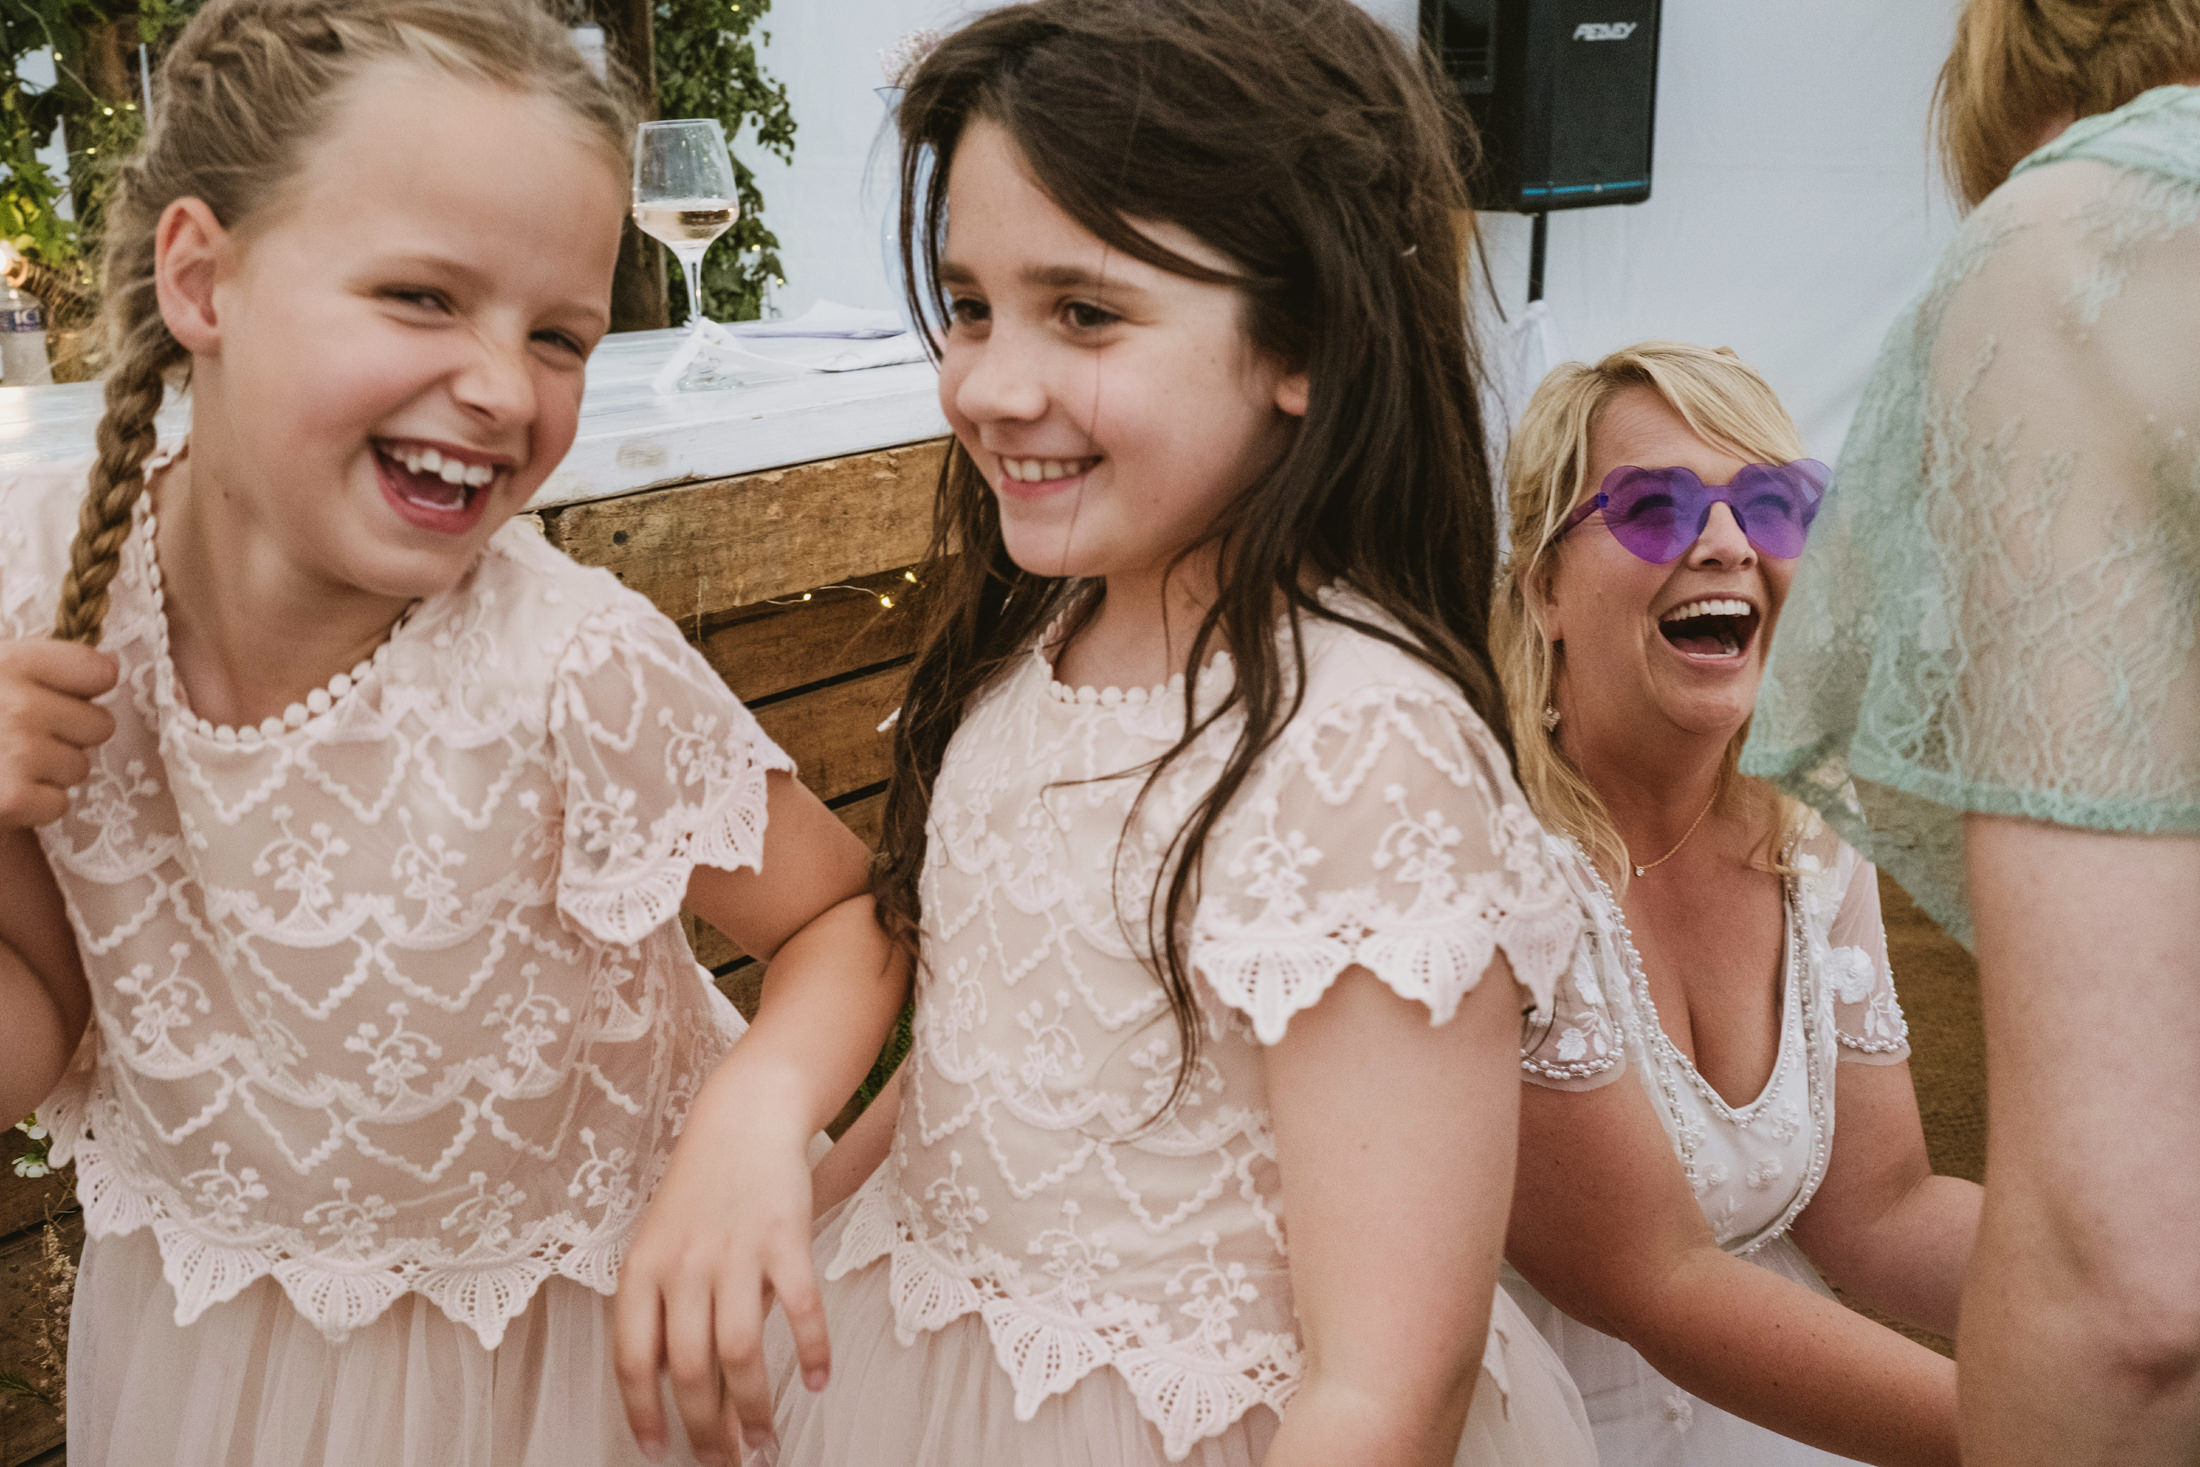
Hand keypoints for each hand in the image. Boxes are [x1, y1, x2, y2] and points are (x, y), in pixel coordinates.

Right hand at [0, 639, 117, 826]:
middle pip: (100, 725)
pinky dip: (33, 806)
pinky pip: (58, 804)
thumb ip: (45, 666)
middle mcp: (17, 705)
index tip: (54, 694)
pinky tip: (0, 791)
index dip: (84, 688)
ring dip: (48, 772)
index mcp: (11, 663)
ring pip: (80, 768)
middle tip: (18, 737)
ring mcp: (16, 753)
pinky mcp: (10, 800)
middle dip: (67, 736)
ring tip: (2, 764)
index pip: (100, 672)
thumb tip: (111, 669)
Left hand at [614, 1084, 828, 1463]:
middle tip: (725, 1461)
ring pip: (739, 1353)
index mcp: (641, 1270)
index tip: (658, 1451)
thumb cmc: (702, 1187)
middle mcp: (684, 1266)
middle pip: (688, 1369)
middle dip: (706, 1429)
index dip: (643, 1413)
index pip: (633, 1360)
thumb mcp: (663, 1243)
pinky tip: (816, 1380)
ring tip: (765, 1439)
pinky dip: (811, 1351)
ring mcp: (734, 1252)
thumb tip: (691, 1383)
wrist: (743, 1117)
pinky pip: (800, 1310)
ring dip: (753, 1407)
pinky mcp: (785, 1238)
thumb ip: (670, 1306)